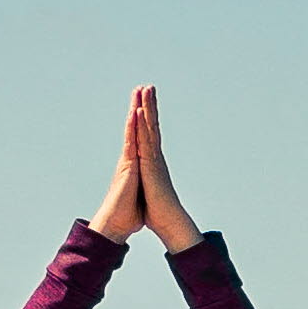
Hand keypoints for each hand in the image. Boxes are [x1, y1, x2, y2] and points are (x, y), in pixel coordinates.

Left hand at [116, 85, 201, 254]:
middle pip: (152, 125)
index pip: (150, 135)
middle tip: (148, 86)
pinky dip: (142, 125)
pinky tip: (139, 111)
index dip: (148, 118)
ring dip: (147, 108)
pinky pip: (145, 140)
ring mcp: (154, 159)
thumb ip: (148, 184)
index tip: (145, 102)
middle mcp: (155, 157)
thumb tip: (147, 185)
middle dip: (149, 105)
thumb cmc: (158, 212)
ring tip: (145, 90)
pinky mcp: (150, 164)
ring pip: (150, 128)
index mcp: (153, 163)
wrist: (168, 222)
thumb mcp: (149, 193)